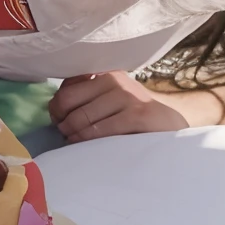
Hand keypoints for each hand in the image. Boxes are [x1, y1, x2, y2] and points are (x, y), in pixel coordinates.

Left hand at [49, 71, 188, 142]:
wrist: (170, 126)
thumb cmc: (134, 116)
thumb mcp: (110, 100)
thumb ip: (85, 97)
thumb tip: (54, 108)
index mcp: (104, 74)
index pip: (65, 89)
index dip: (57, 110)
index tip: (62, 123)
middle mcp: (114, 80)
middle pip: (67, 102)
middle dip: (62, 123)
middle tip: (68, 136)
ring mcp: (127, 97)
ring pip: (80, 119)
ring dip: (73, 137)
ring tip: (80, 144)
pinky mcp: (137, 115)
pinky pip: (99, 131)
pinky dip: (89, 143)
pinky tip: (92, 149)